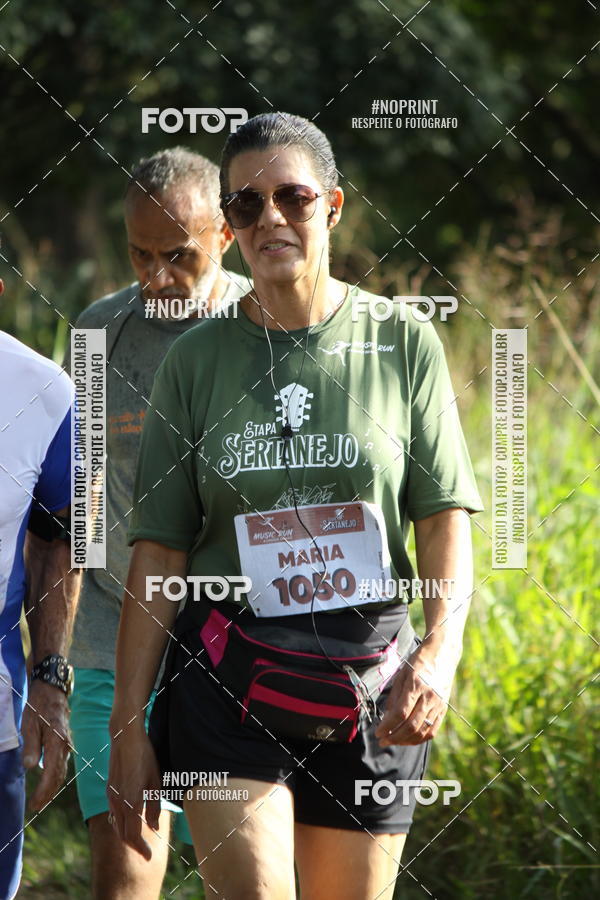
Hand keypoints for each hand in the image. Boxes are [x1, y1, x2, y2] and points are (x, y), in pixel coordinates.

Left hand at [22, 680, 70, 810]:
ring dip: (52, 787)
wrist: (52, 689)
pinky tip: (48, 781)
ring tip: (41, 799)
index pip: (51, 774)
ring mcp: (67, 744)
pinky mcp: (65, 742)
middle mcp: (66, 745)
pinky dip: (55, 776)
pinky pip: (62, 764)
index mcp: (57, 742)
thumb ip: (31, 746)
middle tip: (36, 807)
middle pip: (59, 776)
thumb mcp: (30, 724)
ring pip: (62, 771)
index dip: (43, 791)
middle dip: (48, 794)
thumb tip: (31, 767)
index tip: (34, 804)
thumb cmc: (39, 706)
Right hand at [107, 724, 160, 859]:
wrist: (125, 738)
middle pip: (122, 834)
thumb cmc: (145, 757)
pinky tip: (130, 821)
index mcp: (131, 802)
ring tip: (139, 840)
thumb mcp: (155, 781)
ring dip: (127, 835)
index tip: (149, 857)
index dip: (141, 849)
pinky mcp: (109, 790)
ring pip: (116, 825)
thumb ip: (154, 807)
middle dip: (134, 846)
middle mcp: (118, 802)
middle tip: (146, 852)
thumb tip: (153, 827)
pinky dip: (121, 823)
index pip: (133, 835)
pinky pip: (114, 814)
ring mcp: (111, 796)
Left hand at [375, 643, 452, 746]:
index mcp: (416, 685)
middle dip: (394, 737)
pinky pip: (433, 730)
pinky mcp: (444, 708)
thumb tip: (387, 717)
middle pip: (411, 725)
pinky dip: (420, 738)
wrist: (443, 654)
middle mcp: (429, 697)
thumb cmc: (418, 661)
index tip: (377, 733)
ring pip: (422, 731)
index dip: (387, 726)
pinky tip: (409, 739)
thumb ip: (395, 696)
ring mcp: (438, 704)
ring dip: (406, 741)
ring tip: (393, 741)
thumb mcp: (402, 673)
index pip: (400, 713)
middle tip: (382, 741)